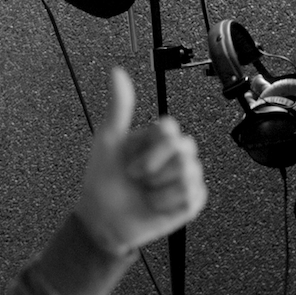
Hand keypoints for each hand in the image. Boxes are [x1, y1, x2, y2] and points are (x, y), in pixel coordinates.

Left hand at [75, 67, 206, 255]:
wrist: (104, 222)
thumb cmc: (102, 182)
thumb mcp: (108, 141)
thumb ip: (119, 106)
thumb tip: (117, 73)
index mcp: (157, 140)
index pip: (171, 130)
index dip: (151, 149)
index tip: (130, 162)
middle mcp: (173, 156)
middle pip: (184, 149)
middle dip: (155, 169)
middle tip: (137, 178)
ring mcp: (185, 178)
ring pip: (189, 174)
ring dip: (160, 190)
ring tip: (147, 193)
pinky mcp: (191, 200)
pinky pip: (192, 196)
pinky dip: (169, 204)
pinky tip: (157, 205)